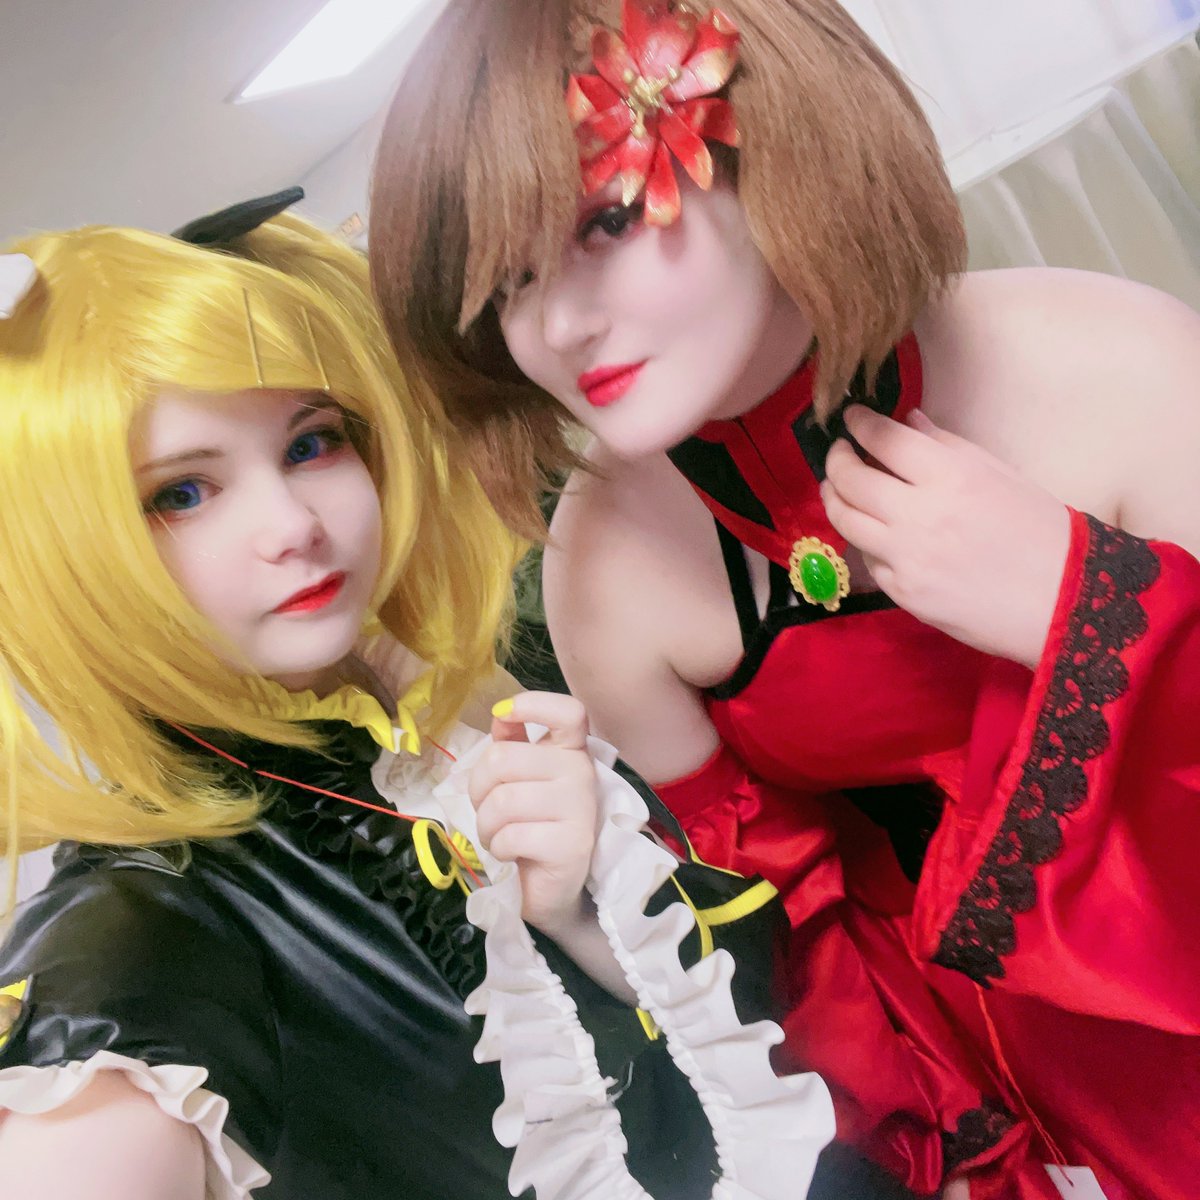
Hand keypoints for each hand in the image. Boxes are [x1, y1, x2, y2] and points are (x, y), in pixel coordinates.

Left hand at [468, 691, 599, 936]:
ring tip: (496, 835)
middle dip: (478, 789)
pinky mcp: (572, 844)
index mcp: (570, 751)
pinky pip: (512, 835)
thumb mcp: (521, 782)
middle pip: (503, 757)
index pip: (568, 712)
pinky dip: (499, 847)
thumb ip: (513, 746)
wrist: (554, 887)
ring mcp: (580, 807)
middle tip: (487, 808)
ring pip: (502, 800)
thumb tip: (501, 716)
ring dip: (485, 824)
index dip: (533, 705)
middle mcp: (581, 772)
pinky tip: (512, 852)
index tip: (504, 716)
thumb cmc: (533, 826)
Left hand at [820, 406, 1070, 667]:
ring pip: (845, 520)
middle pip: (851, 480)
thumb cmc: (1040, 532)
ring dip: (835, 498)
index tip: (852, 418)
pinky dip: (865, 541)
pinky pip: (868, 560)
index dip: (860, 424)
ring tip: (838, 488)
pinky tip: (874, 533)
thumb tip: (906, 421)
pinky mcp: (902, 593)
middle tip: (839, 452)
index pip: (884, 439)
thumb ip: (946, 446)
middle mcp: (920, 515)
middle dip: (836, 460)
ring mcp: (906, 557)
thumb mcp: (1001, 474)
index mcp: (950, 476)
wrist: (1062, 602)